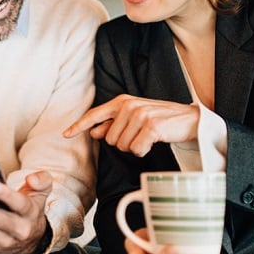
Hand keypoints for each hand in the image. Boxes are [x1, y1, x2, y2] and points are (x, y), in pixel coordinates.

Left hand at [62, 94, 198, 156]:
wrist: (189, 119)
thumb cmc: (160, 120)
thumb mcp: (135, 118)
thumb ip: (114, 123)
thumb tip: (95, 132)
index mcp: (121, 102)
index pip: (94, 115)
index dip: (79, 126)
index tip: (65, 134)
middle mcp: (128, 106)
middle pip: (110, 140)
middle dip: (123, 143)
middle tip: (140, 135)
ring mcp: (140, 115)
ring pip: (122, 146)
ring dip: (134, 147)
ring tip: (148, 137)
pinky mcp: (151, 127)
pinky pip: (136, 150)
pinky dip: (144, 151)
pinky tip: (154, 142)